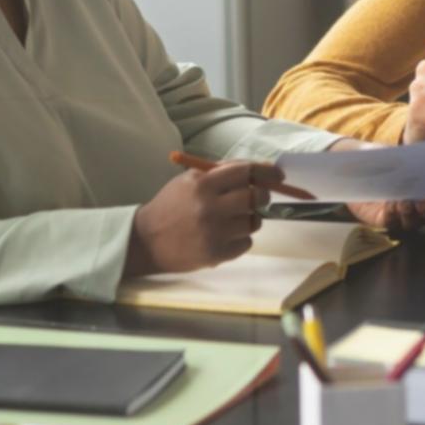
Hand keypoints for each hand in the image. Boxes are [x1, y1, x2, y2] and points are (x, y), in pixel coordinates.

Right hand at [123, 161, 293, 277]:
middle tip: (256, 197)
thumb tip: (260, 170)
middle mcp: (210, 208)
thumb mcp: (189, 180)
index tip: (278, 175)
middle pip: (255, 197)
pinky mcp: (216, 255)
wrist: (146, 241)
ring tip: (233, 218)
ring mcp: (214, 233)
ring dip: (251, 218)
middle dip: (261, 196)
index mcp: (202, 184)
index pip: (246, 172)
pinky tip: (224, 235)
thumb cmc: (171, 205)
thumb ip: (222, 173)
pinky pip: (246, 242)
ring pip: (254, 221)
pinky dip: (241, 238)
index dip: (266, 172)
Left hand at [328, 138, 424, 230]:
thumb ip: (424, 153)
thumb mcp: (407, 155)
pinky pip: (391, 221)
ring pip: (413, 222)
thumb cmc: (390, 162)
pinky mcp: (384, 219)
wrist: (361, 171)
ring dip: (412, 214)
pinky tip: (392, 204)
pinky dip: (393, 213)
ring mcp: (403, 216)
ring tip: (407, 203)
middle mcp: (420, 208)